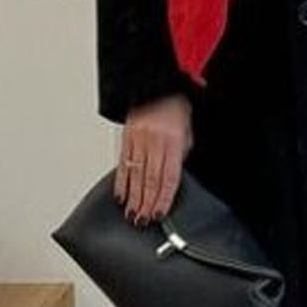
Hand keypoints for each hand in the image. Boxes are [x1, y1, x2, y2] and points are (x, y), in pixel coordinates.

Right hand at [115, 94, 192, 225]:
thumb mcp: (187, 132)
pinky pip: (122, 164)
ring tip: (131, 214)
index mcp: (172, 141)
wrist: (154, 86)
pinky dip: (121, 182)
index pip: (168, 176)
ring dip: (133, 197)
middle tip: (142, 221)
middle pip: (149, 179)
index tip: (159, 213)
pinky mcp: (126, 139)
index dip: (163, 197)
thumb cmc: (174, 109)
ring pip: (135, 174)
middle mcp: (154, 142)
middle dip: (145, 203)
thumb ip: (180, 156)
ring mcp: (138, 140)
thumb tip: (173, 178)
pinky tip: (120, 196)